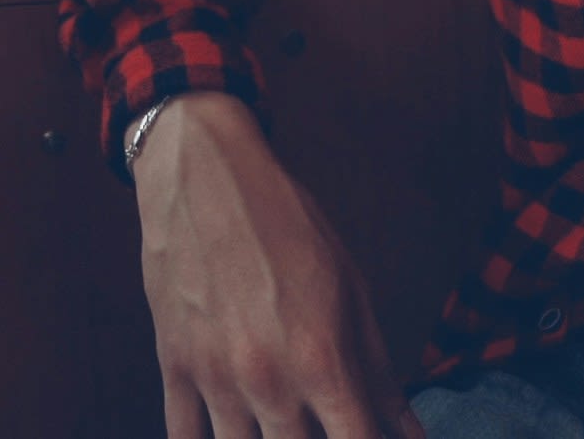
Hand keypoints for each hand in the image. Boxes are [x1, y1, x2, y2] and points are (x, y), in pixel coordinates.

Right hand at [135, 94, 417, 438]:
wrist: (202, 171)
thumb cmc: (285, 222)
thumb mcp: (349, 289)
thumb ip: (379, 372)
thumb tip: (410, 432)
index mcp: (322, 360)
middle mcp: (267, 379)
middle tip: (320, 424)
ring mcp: (213, 376)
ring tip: (279, 426)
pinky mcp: (173, 364)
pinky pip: (183, 438)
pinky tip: (231, 434)